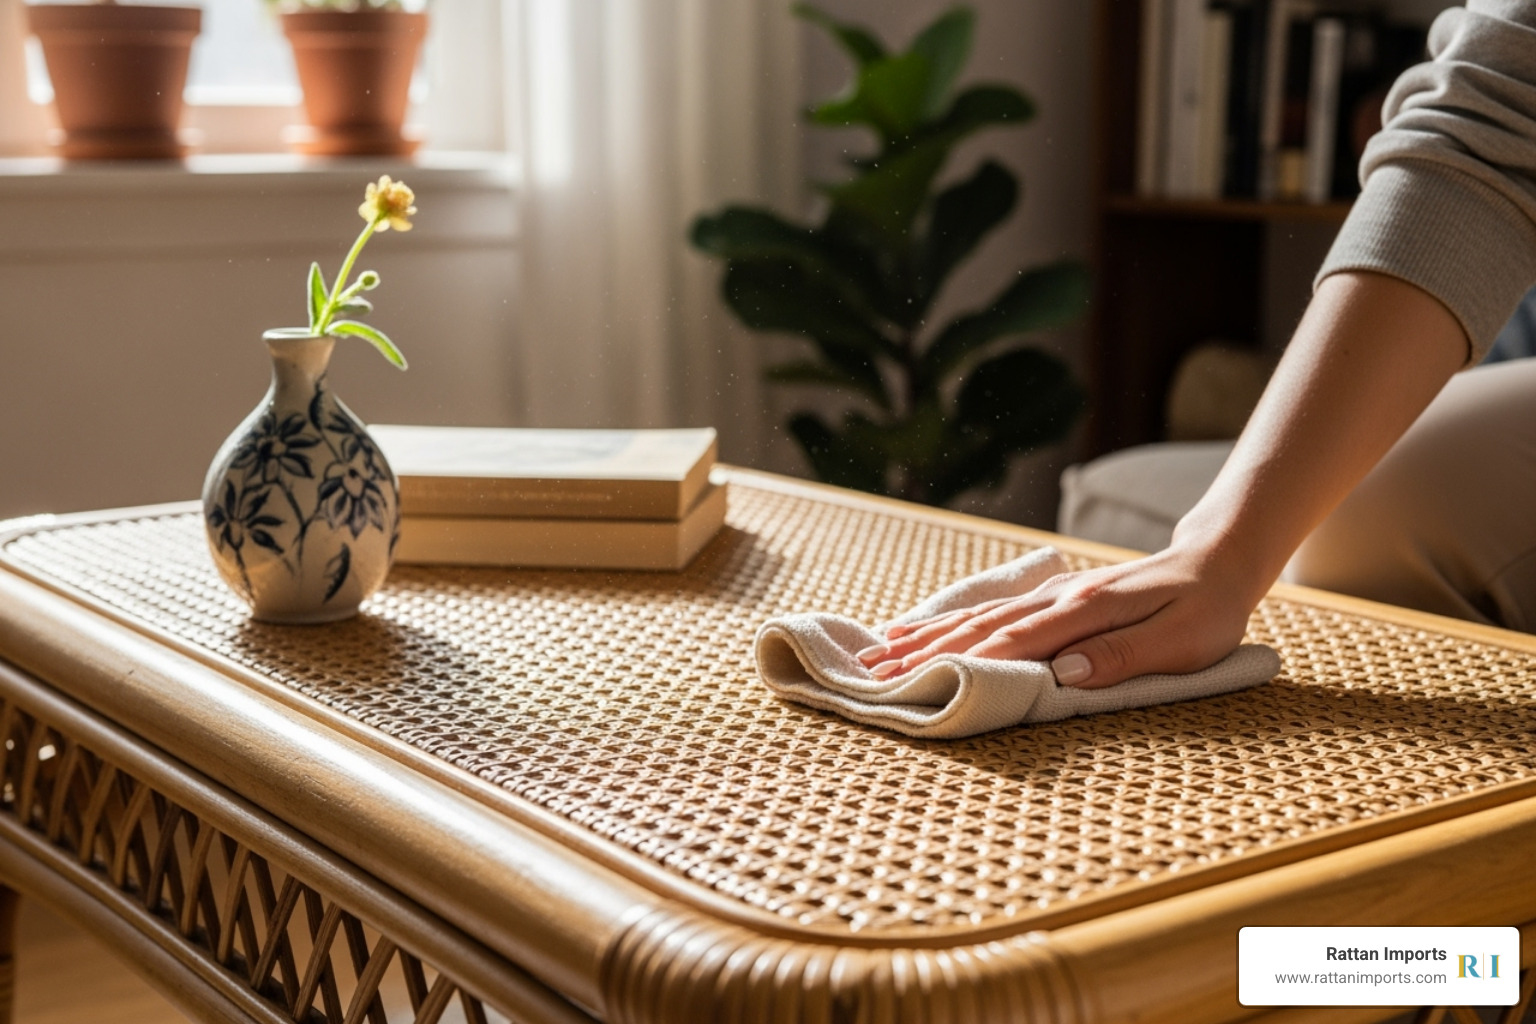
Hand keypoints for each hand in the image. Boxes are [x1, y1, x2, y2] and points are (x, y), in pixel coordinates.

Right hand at [854, 541, 1266, 688]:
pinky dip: (950, 622)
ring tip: (879, 653)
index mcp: (1084, 612)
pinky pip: (990, 611)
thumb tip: (1062, 674)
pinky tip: (922, 629)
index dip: (961, 664)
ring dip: (926, 637)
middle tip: (871, 676)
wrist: (1216, 560)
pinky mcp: (1051, 599)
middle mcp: (1057, 600)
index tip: (913, 683)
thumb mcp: (1182, 642)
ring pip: (976, 617)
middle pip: (978, 629)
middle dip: (922, 654)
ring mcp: (1050, 596)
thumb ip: (1122, 656)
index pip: (1012, 643)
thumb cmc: (1207, 609)